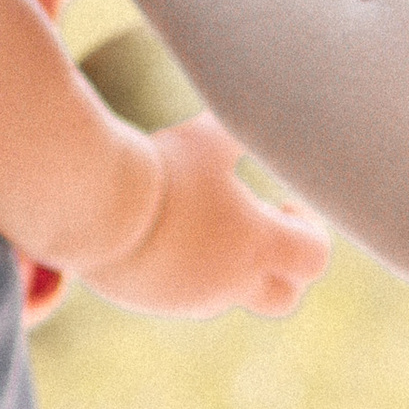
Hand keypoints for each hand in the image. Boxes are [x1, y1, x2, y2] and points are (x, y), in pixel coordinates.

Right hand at [82, 113, 329, 317]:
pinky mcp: (153, 300)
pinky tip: (162, 227)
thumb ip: (243, 131)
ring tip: (199, 215)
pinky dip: (187, 266)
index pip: (314, 260)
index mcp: (255, 245)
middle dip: (283, 268)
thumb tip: (269, 108)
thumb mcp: (209, 137)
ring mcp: (190, 298)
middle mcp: (230, 282)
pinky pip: (184, 292)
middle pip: (285, 299)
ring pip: (229, 292)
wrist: (94, 207)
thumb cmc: (161, 168)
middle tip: (259, 227)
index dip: (311, 231)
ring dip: (229, 262)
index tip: (285, 202)